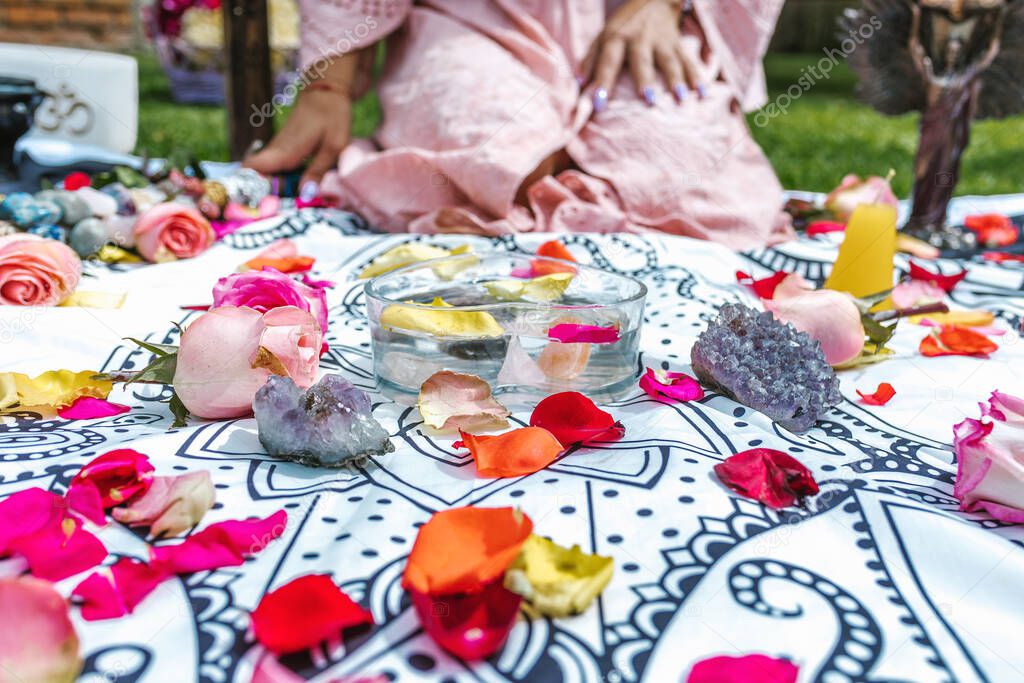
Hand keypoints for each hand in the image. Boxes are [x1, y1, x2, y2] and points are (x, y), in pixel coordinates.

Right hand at [244, 48, 369, 192]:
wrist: (326, 92)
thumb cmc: (332, 118)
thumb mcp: (333, 147)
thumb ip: (317, 171)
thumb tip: (303, 195)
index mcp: (285, 152)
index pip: (251, 169)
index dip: (245, 186)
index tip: (251, 204)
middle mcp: (276, 151)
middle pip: (254, 175)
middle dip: (257, 193)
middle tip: (269, 211)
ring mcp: (278, 149)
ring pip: (264, 172)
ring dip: (269, 188)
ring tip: (279, 204)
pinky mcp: (284, 148)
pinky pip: (274, 168)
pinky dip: (277, 179)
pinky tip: (290, 190)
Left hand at [582, 0, 702, 110]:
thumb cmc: (623, 26)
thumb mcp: (603, 36)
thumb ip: (590, 59)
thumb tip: (578, 84)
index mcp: (616, 38)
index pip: (608, 61)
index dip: (603, 81)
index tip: (599, 104)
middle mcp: (639, 38)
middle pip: (642, 60)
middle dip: (645, 80)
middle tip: (648, 100)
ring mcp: (661, 40)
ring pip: (670, 60)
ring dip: (677, 79)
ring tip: (682, 98)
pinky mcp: (678, 43)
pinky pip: (689, 60)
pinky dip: (697, 76)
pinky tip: (703, 93)